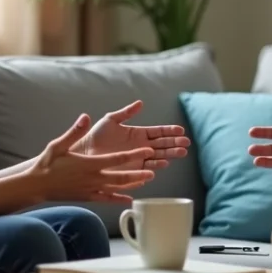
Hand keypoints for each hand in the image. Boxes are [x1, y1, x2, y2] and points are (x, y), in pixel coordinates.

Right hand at [26, 114, 156, 202]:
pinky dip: (118, 199)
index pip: (117, 159)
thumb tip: (85, 117)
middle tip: (154, 170)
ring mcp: (91, 189)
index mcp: (89, 164)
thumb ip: (74, 131)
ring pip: (117, 188)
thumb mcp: (58, 145)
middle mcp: (93, 178)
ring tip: (146, 181)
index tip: (147, 151)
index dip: (134, 155)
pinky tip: (129, 200)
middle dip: (139, 173)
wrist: (36, 186)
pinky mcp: (87, 197)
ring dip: (132, 184)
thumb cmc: (47, 164)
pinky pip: (106, 198)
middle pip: (121, 176)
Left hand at [70, 100, 189, 171]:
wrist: (85, 152)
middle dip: (175, 143)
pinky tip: (164, 163)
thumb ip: (126, 113)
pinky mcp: (132, 170)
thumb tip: (141, 103)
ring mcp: (138, 158)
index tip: (181, 130)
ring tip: (181, 152)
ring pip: (158, 156)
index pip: (158, 132)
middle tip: (186, 143)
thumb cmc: (96, 135)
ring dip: (170, 154)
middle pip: (162, 145)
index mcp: (138, 133)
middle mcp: (141, 146)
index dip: (170, 131)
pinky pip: (147, 167)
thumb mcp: (111, 120)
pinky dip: (156, 165)